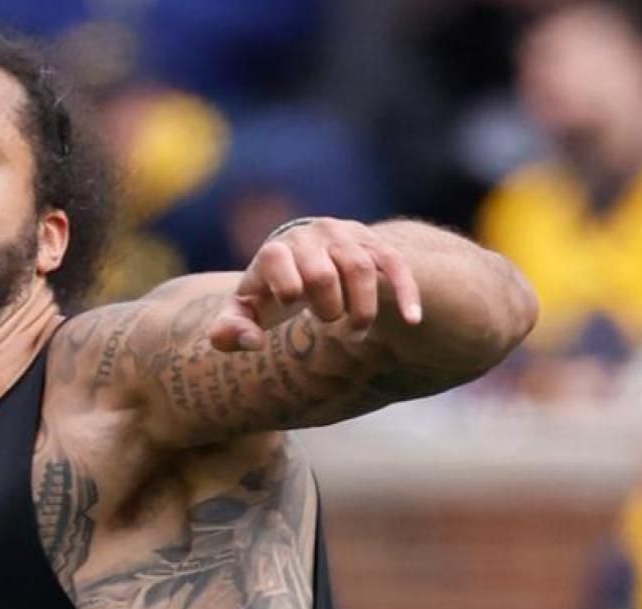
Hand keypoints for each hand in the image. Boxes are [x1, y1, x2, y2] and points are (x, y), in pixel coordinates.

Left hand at [208, 218, 422, 351]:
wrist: (302, 259)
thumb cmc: (268, 293)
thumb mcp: (243, 311)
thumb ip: (229, 330)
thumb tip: (249, 341)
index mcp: (276, 249)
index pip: (276, 259)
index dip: (285, 288)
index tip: (292, 305)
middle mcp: (311, 235)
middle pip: (324, 274)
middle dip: (328, 309)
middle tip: (330, 325)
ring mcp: (346, 236)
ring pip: (362, 270)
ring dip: (362, 310)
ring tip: (356, 334)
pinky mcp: (374, 244)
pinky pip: (395, 265)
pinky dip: (405, 292)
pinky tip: (412, 321)